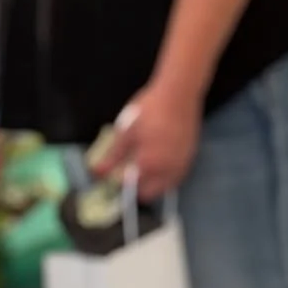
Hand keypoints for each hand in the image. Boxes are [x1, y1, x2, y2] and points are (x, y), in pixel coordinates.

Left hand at [91, 81, 201, 200]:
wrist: (179, 93)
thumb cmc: (149, 109)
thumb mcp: (126, 131)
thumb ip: (113, 156)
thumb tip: (96, 173)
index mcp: (149, 165)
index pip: (132, 189)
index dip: (120, 184)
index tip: (114, 175)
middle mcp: (168, 171)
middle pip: (150, 193)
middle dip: (138, 186)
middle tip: (129, 170)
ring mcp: (182, 165)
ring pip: (165, 186)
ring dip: (154, 181)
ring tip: (145, 162)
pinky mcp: (190, 157)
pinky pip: (176, 176)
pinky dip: (166, 173)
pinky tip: (159, 156)